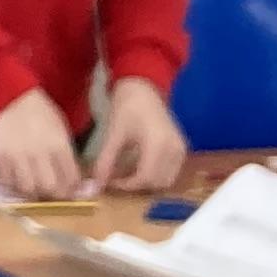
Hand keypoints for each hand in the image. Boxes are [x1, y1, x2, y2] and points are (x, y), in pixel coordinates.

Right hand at [0, 90, 86, 199]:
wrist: (13, 99)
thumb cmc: (42, 114)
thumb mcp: (62, 131)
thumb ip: (67, 156)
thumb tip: (74, 182)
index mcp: (59, 145)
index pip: (70, 179)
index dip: (72, 189)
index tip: (71, 190)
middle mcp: (38, 153)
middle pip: (50, 188)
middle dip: (54, 194)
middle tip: (54, 192)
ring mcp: (17, 156)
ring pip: (28, 189)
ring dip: (34, 192)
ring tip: (36, 187)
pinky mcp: (0, 157)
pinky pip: (8, 182)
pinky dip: (15, 185)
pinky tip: (19, 180)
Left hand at [89, 76, 185, 194]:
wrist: (144, 90)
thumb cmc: (127, 108)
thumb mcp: (113, 135)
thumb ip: (105, 162)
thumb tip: (95, 186)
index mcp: (158, 144)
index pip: (145, 178)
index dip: (126, 185)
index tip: (110, 182)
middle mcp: (174, 149)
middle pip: (157, 183)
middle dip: (136, 185)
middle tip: (118, 178)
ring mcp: (181, 149)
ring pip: (165, 181)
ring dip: (147, 182)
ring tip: (127, 172)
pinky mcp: (181, 149)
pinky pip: (170, 172)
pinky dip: (155, 175)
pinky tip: (138, 166)